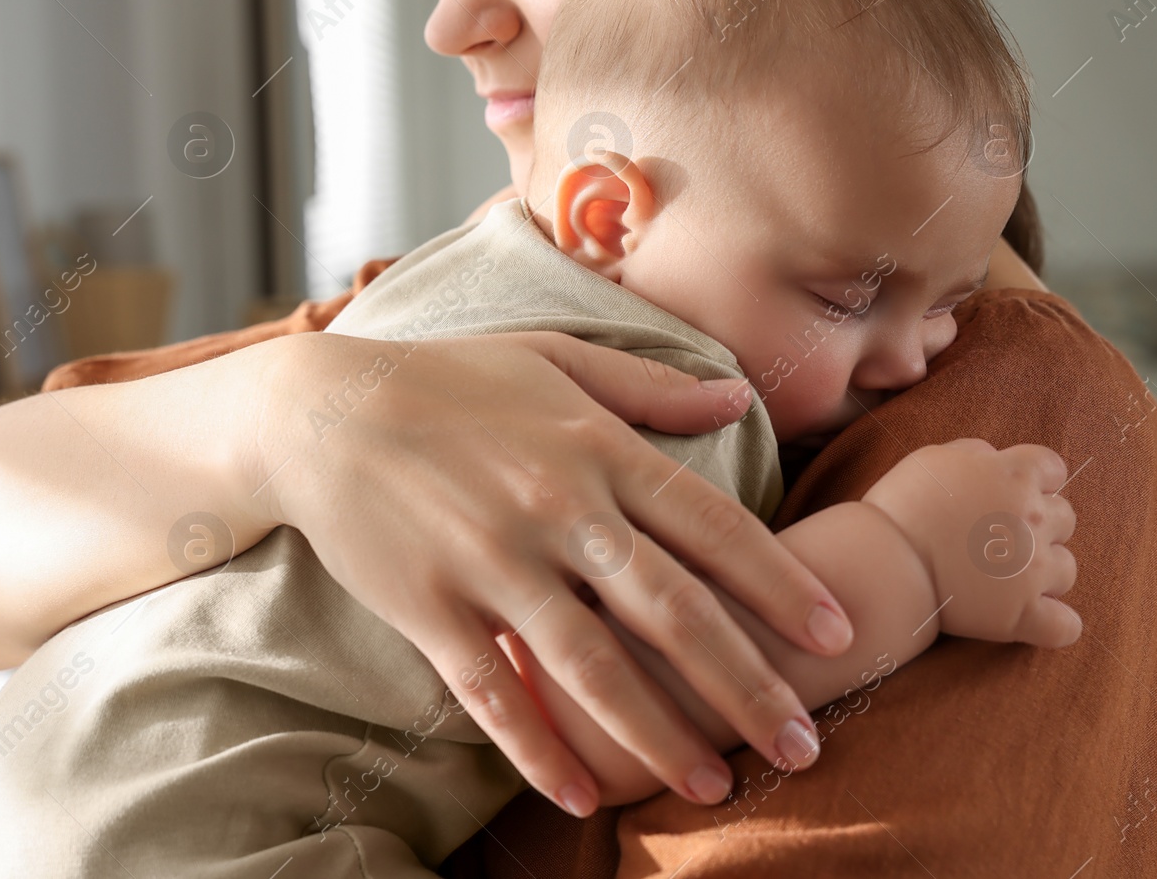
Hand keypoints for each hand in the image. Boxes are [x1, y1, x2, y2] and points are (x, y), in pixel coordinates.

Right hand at [235, 330, 855, 815]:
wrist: (321, 412)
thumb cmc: (446, 379)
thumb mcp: (553, 358)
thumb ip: (650, 383)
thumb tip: (738, 398)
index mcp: (595, 447)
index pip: (710, 524)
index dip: (779, 583)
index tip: (835, 633)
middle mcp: (555, 509)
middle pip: (670, 612)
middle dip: (745, 685)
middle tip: (802, 745)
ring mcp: (491, 564)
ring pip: (592, 667)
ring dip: (658, 735)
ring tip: (711, 786)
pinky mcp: (431, 609)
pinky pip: (493, 694)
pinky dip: (538, 750)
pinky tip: (581, 798)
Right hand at [863, 439, 1079, 647]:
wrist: (883, 560)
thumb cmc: (900, 506)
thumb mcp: (933, 459)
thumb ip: (973, 454)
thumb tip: (993, 457)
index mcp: (1014, 475)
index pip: (1051, 469)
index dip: (1035, 481)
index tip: (1011, 493)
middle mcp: (1034, 519)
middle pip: (1065, 518)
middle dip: (1039, 525)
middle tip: (1000, 536)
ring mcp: (1033, 570)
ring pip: (1066, 570)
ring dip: (1044, 572)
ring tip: (1006, 577)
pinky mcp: (1022, 614)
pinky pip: (1065, 627)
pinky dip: (1054, 625)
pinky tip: (1032, 619)